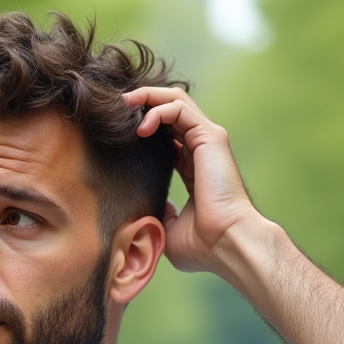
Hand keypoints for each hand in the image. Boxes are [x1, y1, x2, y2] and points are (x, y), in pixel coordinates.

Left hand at [123, 87, 260, 273]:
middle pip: (171, 108)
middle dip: (142, 102)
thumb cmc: (204, 245)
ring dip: (146, 98)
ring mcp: (207, 141)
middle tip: (117, 109)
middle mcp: (201, 149)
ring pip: (175, 99)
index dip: (144, 125)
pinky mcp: (210, 137)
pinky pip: (179, 107)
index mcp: (193, 167)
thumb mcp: (170, 227)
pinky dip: (157, 108)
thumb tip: (147, 208)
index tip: (118, 130)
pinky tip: (141, 126)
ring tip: (124, 107)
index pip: (168, 132)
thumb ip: (160, 212)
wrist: (227, 245)